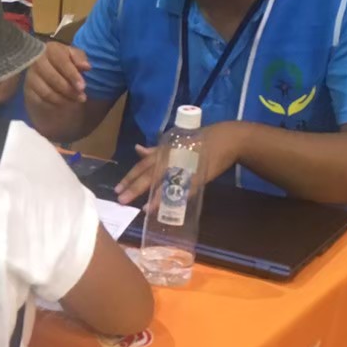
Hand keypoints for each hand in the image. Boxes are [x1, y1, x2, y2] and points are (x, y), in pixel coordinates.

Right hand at [25, 42, 90, 107]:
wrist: (47, 71)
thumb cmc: (63, 61)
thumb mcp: (74, 56)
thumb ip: (80, 59)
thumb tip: (86, 66)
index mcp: (50, 49)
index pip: (61, 62)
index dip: (72, 75)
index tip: (83, 87)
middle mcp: (37, 61)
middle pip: (53, 78)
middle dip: (69, 90)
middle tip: (82, 97)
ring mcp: (30, 77)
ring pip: (47, 92)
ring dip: (63, 99)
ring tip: (75, 101)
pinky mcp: (28, 90)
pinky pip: (41, 101)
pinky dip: (54, 104)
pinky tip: (64, 103)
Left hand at [116, 121, 243, 204]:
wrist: (228, 139)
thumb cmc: (200, 140)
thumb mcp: (175, 142)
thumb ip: (156, 149)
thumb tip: (137, 149)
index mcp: (165, 150)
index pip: (143, 165)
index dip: (130, 177)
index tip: (118, 188)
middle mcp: (171, 157)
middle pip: (149, 174)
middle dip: (134, 187)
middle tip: (120, 200)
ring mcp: (185, 167)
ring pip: (163, 182)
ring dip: (150, 196)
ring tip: (139, 207)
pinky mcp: (198, 176)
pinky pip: (182, 189)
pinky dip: (173, 198)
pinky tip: (167, 206)